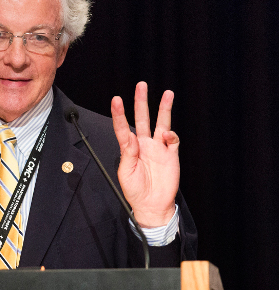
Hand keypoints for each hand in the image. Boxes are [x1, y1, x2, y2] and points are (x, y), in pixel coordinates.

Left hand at [111, 81, 178, 227]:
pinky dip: (171, 134)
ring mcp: (158, 148)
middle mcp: (143, 144)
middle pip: (142, 118)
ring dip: (164, 108)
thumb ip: (128, 154)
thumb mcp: (126, 174)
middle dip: (141, 101)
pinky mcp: (171, 154)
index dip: (119, 114)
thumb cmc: (135, 190)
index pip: (123, 127)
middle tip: (141, 85)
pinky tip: (167, 136)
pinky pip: (173, 139)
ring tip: (167, 93)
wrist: (152, 204)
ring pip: (161, 123)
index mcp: (129, 148)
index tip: (116, 100)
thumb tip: (131, 138)